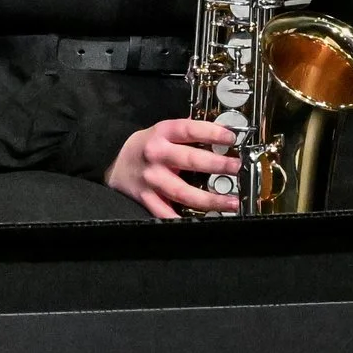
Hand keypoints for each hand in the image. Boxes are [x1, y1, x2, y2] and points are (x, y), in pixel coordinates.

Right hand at [108, 118, 241, 218]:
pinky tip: (201, 222)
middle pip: (190, 160)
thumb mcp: (164, 131)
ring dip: (210, 199)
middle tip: (236, 167)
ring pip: (183, 192)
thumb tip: (222, 134)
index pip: (190, 129)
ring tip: (231, 201)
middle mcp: (157, 155)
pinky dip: (181, 220)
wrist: (116, 163)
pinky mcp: (147, 198)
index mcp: (163, 133)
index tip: (231, 138)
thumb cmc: (146, 147)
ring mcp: (152, 179)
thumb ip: (189, 132)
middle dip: (217, 165)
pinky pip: (166, 212)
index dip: (212, 133)